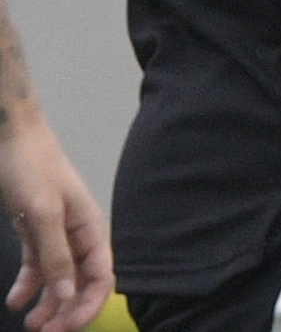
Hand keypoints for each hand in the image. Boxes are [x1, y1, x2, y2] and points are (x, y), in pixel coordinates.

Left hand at [0, 112, 113, 331]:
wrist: (9, 138)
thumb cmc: (31, 169)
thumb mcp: (43, 213)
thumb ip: (55, 257)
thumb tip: (68, 297)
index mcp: (90, 228)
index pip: (101, 276)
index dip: (89, 305)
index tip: (68, 328)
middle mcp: (77, 235)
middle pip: (80, 282)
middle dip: (66, 310)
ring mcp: (56, 233)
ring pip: (58, 278)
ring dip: (47, 303)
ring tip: (29, 325)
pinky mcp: (35, 231)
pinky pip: (37, 266)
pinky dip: (28, 286)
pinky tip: (15, 300)